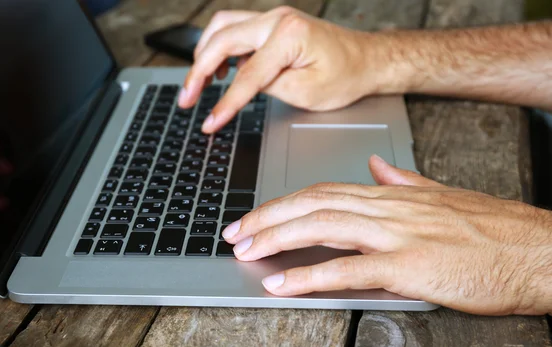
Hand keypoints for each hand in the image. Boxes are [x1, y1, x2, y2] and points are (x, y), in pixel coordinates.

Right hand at [179, 7, 384, 132]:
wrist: (366, 60)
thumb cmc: (345, 76)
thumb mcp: (306, 92)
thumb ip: (267, 87)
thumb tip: (238, 84)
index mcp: (288, 36)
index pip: (245, 75)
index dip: (224, 103)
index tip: (209, 123)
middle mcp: (277, 19)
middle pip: (221, 41)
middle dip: (197, 72)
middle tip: (186, 99)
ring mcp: (273, 17)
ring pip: (221, 27)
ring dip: (204, 54)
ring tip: (197, 84)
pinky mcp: (271, 24)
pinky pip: (234, 29)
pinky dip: (219, 47)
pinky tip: (219, 70)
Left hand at [221, 155, 551, 315]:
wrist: (536, 250)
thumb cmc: (492, 229)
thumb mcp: (441, 195)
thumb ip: (403, 181)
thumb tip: (375, 167)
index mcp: (392, 194)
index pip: (324, 190)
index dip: (286, 202)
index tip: (258, 214)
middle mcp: (388, 207)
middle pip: (314, 203)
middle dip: (268, 217)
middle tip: (236, 232)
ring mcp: (398, 234)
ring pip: (323, 227)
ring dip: (279, 239)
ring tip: (247, 252)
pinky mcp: (409, 265)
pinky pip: (349, 269)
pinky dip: (310, 275)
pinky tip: (283, 283)